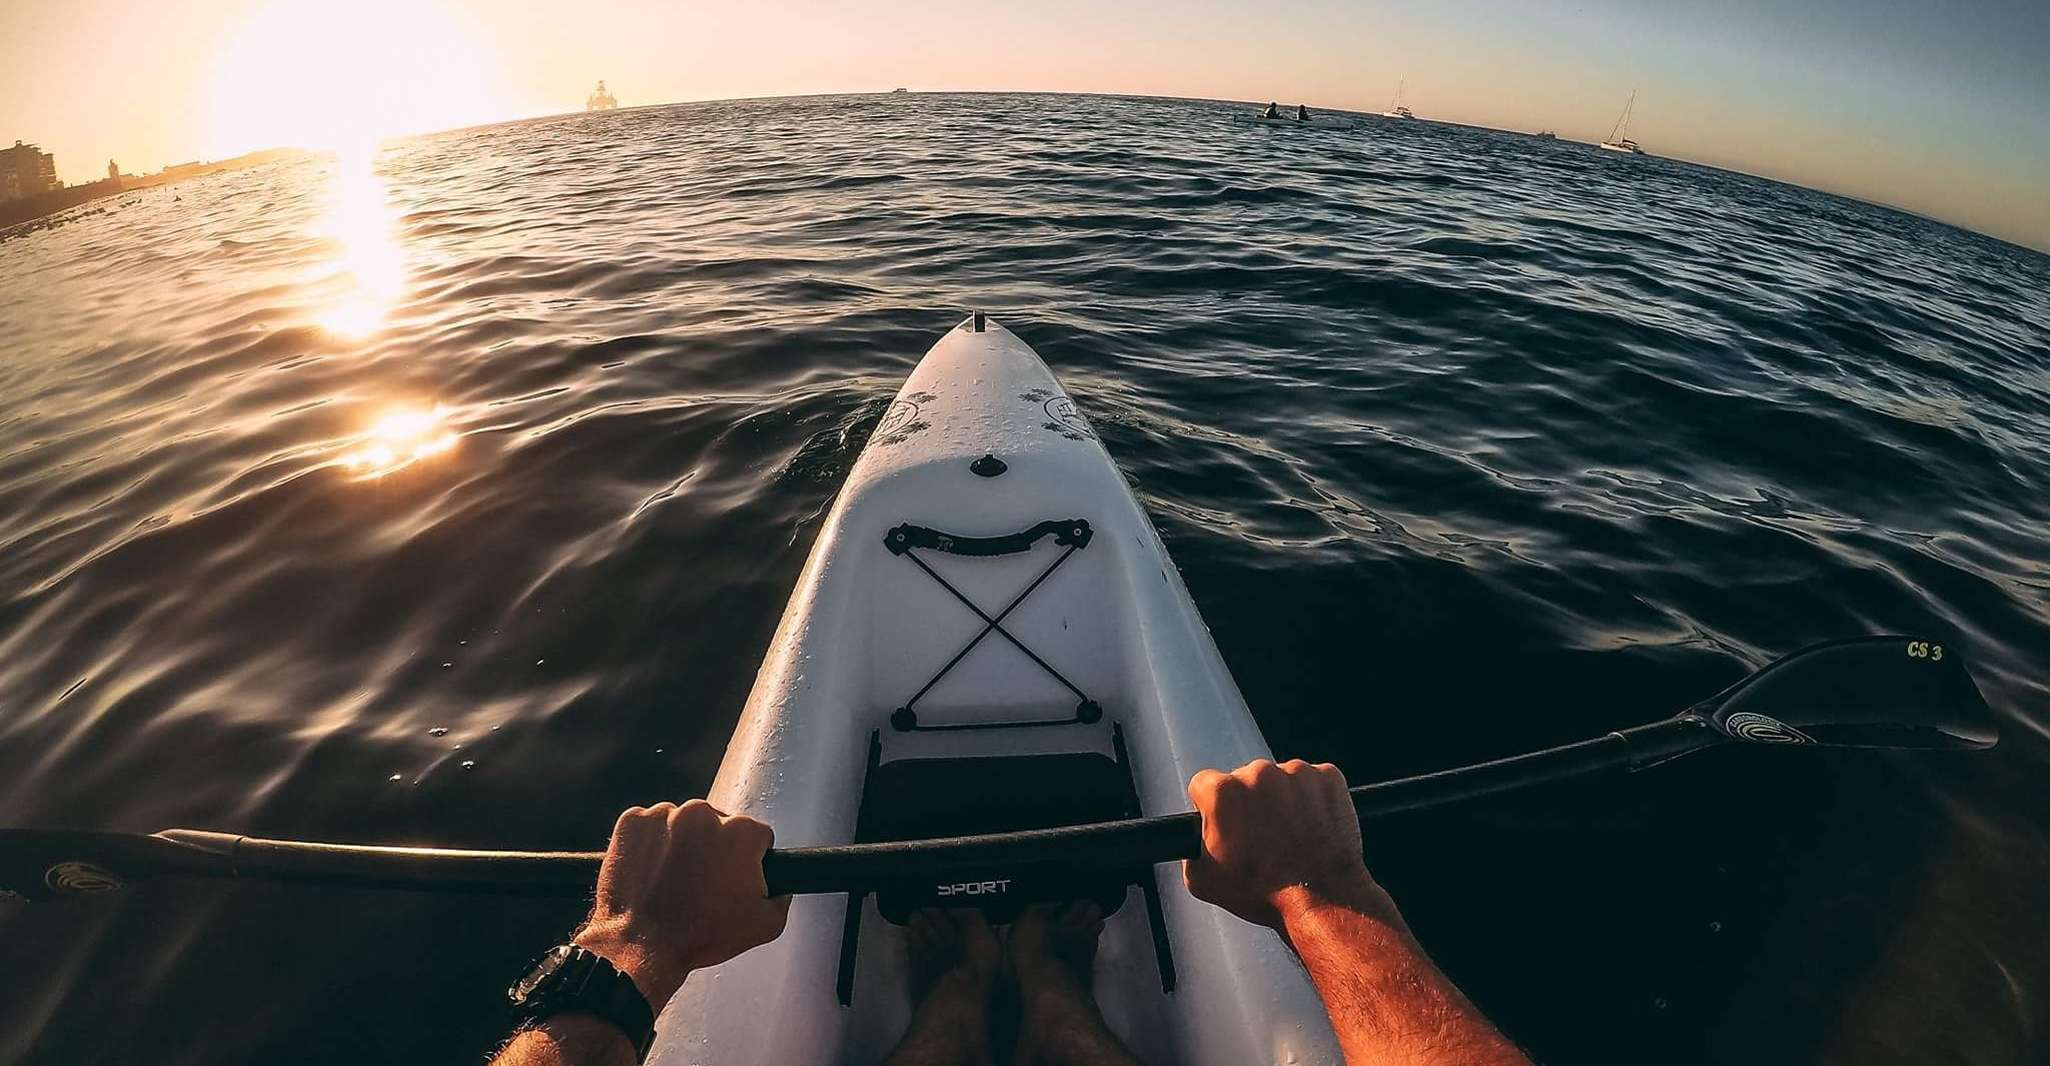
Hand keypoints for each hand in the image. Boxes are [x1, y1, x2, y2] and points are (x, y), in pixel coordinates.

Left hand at [572, 801, 789, 1007]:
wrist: (641, 945)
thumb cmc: (700, 935)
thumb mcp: (764, 926)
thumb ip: (783, 898)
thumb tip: (781, 887)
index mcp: (741, 832)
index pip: (756, 836)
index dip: (748, 860)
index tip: (733, 878)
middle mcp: (704, 813)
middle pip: (718, 824)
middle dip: (713, 848)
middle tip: (701, 883)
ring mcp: (664, 814)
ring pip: (682, 822)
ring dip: (681, 843)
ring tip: (673, 880)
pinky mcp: (633, 821)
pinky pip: (649, 825)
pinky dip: (650, 843)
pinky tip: (651, 871)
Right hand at [1183, 759, 1390, 930]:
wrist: (1319, 900)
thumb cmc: (1262, 892)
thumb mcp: (1201, 880)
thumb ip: (1189, 848)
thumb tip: (1193, 838)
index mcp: (1223, 791)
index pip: (1204, 784)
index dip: (1210, 806)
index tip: (1225, 823)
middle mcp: (1259, 773)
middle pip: (1245, 778)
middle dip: (1249, 801)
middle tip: (1262, 835)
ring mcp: (1298, 772)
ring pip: (1281, 778)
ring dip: (1282, 799)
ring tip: (1291, 835)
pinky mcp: (1329, 777)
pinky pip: (1314, 781)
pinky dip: (1313, 798)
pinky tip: (1312, 826)